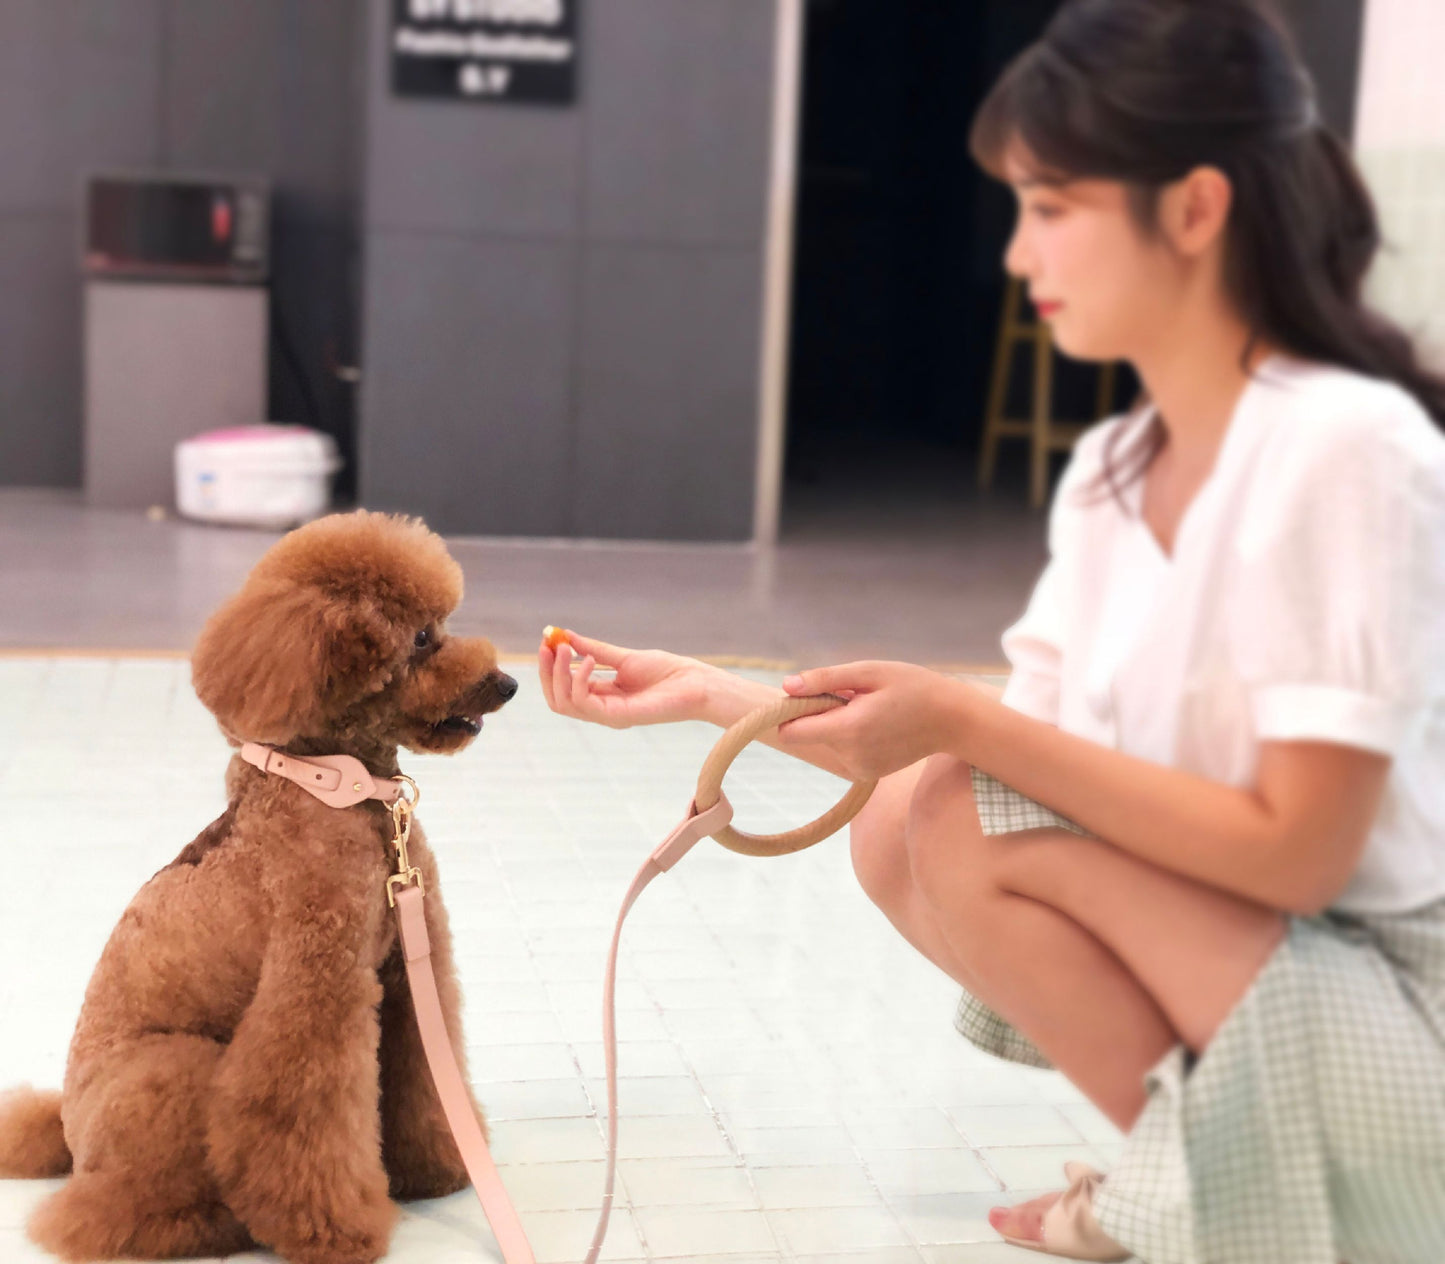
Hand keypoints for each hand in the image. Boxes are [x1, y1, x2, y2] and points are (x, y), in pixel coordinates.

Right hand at [537, 630, 713, 728]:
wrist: (693, 682)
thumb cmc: (665, 671)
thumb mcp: (622, 656)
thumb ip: (593, 649)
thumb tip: (565, 636)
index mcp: (601, 696)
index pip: (563, 688)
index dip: (550, 666)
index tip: (546, 640)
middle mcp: (600, 709)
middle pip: (557, 699)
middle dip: (547, 672)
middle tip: (547, 645)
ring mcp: (607, 716)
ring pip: (564, 702)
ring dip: (558, 673)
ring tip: (566, 648)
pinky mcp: (617, 717)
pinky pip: (583, 702)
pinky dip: (579, 679)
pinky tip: (589, 660)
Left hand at [776, 661, 969, 780]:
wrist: (953, 720)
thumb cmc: (913, 687)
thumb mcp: (869, 672)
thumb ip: (825, 680)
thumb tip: (787, 687)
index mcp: (848, 730)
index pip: (791, 732)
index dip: (790, 712)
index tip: (806, 695)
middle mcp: (851, 757)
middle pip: (809, 734)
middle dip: (820, 712)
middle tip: (854, 695)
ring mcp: (860, 769)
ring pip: (826, 742)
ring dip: (838, 724)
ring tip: (871, 709)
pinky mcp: (868, 775)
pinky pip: (843, 751)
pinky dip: (851, 736)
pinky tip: (878, 724)